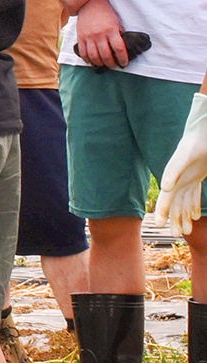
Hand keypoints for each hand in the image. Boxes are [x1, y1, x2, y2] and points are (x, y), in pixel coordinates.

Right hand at [74, 0, 127, 68]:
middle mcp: (99, 35)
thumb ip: (117, 34)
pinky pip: (83, 52)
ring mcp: (89, 37)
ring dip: (99, 63)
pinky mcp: (80, 37)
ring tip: (103, 64)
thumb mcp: (116, 22)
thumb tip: (120, 47)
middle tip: (114, 65)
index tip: (124, 63)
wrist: (90, 3)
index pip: (119, 49)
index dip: (122, 58)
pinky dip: (87, 59)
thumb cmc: (105, 12)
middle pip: (106, 55)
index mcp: (111, 30)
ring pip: (94, 56)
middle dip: (111, 63)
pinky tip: (91, 61)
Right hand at [154, 94, 206, 236]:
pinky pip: (194, 194)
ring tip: (186, 230)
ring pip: (184, 201)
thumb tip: (165, 188)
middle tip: (177, 234)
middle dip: (175, 218)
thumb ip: (175, 169)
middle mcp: (179, 178)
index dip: (163, 211)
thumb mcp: (186, 155)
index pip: (167, 198)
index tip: (161, 225)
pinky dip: (193, 205)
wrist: (204, 129)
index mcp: (174, 176)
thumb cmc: (196, 141)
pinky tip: (195, 216)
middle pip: (175, 202)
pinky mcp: (198, 175)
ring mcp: (188, 177)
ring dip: (185, 215)